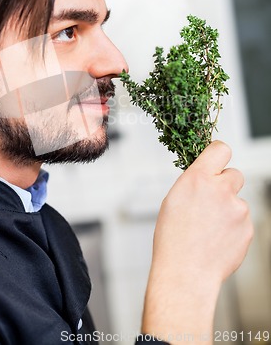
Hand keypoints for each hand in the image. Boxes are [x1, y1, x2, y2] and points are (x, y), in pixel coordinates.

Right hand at [141, 140, 252, 343]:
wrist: (186, 273)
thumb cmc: (173, 239)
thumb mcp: (173, 199)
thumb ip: (195, 182)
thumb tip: (207, 176)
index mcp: (198, 179)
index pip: (220, 149)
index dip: (218, 154)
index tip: (216, 162)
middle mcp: (221, 190)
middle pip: (234, 174)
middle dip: (225, 184)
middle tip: (211, 201)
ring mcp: (238, 210)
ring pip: (237, 201)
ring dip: (227, 209)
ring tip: (208, 229)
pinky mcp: (247, 228)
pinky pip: (242, 221)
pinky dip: (232, 228)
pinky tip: (216, 239)